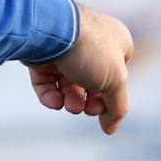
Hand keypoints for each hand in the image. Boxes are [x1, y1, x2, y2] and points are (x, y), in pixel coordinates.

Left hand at [25, 4, 133, 134]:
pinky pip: (46, 81)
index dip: (112, 92)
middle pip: (92, 82)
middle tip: (85, 110)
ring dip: (70, 100)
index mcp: (116, 41)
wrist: (50, 31)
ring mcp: (64, 49)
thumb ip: (117, 107)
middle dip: (88, 101)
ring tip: (69, 106)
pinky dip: (50, 95)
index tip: (105, 105)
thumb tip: (110, 129)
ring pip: (68, 83)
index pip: (119, 73)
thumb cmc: (90, 50)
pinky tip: (54, 102)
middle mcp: (91, 43)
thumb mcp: (115, 81)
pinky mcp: (41, 55)